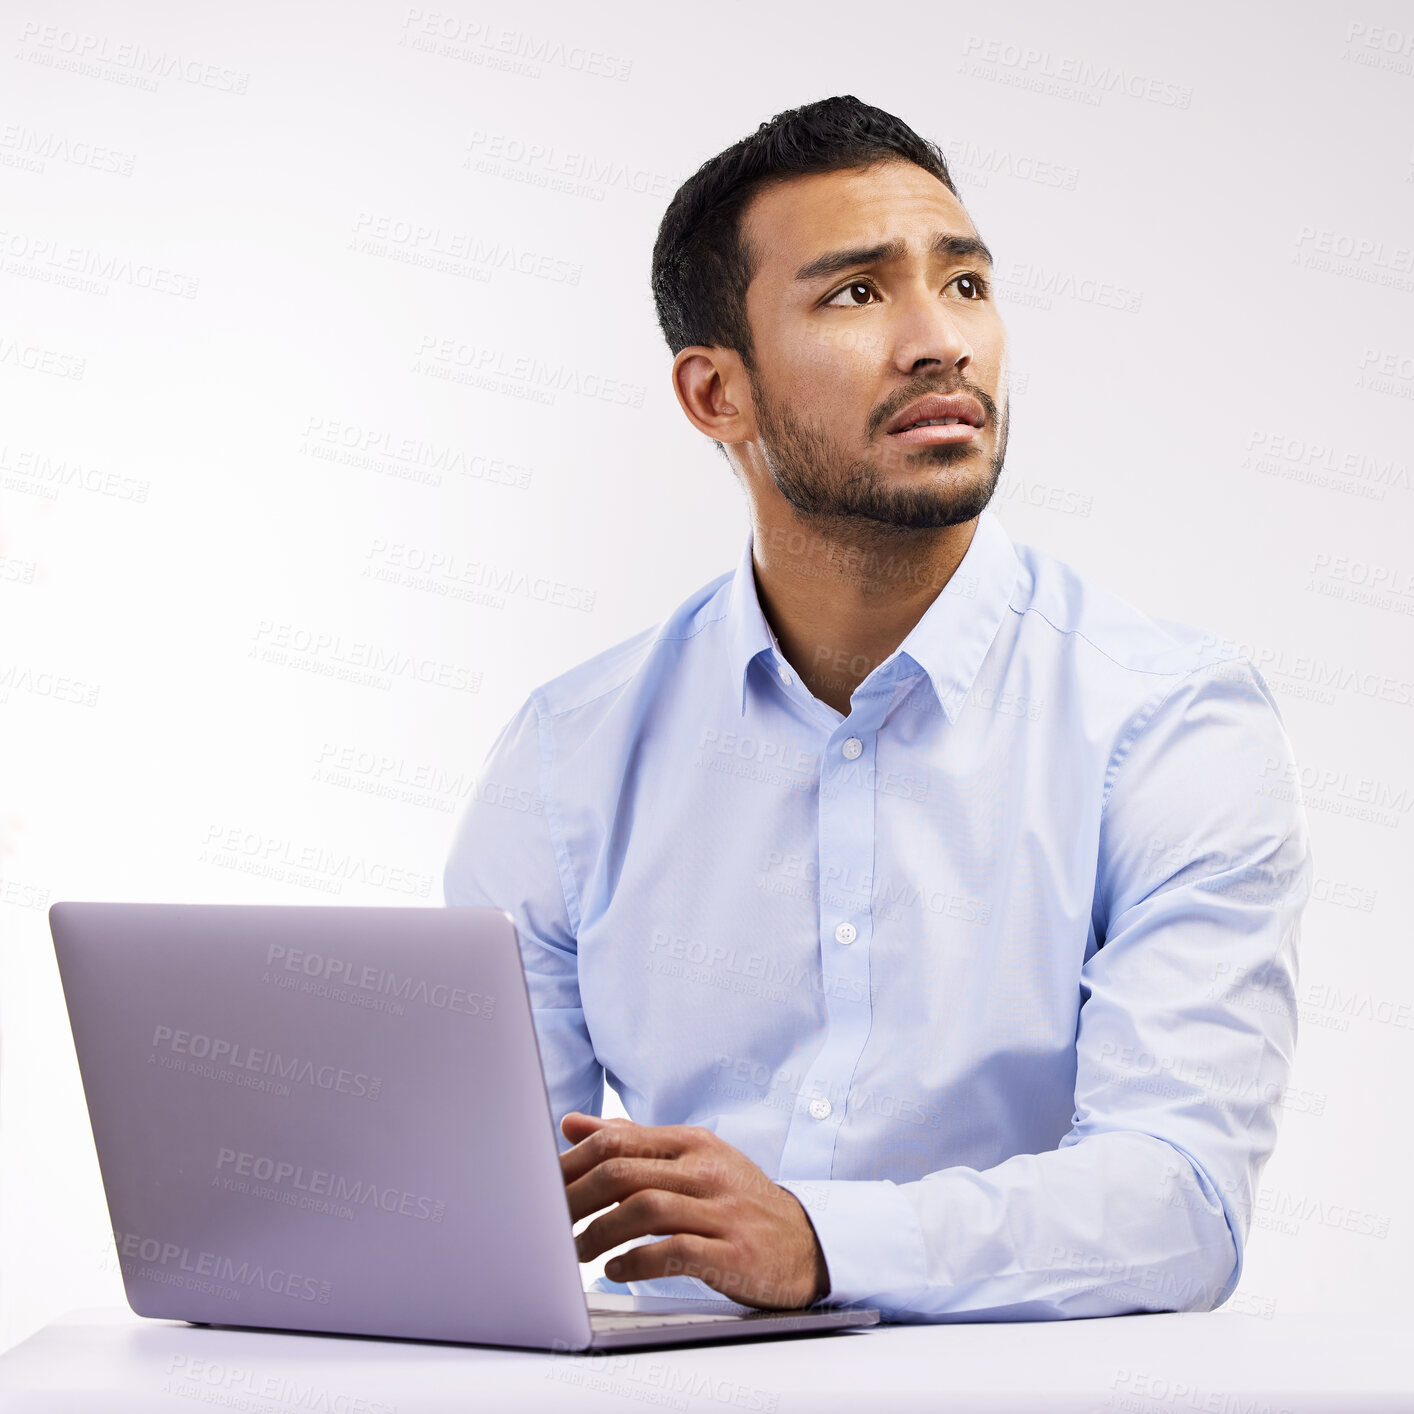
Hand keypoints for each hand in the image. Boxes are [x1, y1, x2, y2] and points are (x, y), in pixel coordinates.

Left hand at [559, 1112, 829, 1309]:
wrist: (807, 1244)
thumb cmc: (737, 1201)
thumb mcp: (692, 1161)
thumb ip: (632, 1142)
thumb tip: (571, 1124)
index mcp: (693, 1142)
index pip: (618, 1140)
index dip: (571, 1162)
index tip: (542, 1185)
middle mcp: (706, 1170)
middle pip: (622, 1172)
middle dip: (575, 1198)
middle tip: (547, 1223)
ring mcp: (721, 1211)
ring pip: (643, 1210)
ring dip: (598, 1233)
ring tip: (576, 1250)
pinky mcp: (732, 1252)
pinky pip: (673, 1252)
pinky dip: (635, 1262)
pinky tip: (615, 1270)